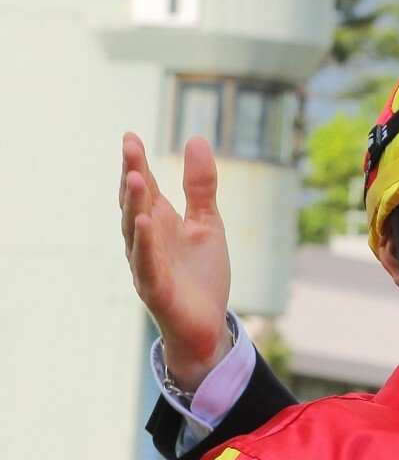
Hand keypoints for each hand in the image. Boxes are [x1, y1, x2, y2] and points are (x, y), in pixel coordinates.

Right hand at [120, 133, 231, 391]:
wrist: (206, 323)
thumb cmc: (201, 273)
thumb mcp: (207, 223)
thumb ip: (200, 187)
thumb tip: (195, 139)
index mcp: (159, 221)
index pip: (146, 187)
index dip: (138, 163)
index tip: (131, 137)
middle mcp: (147, 239)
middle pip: (136, 202)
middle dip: (133, 175)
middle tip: (130, 146)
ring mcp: (147, 263)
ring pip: (136, 230)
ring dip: (135, 205)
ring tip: (137, 178)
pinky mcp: (155, 288)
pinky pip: (146, 263)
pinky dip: (145, 244)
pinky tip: (144, 223)